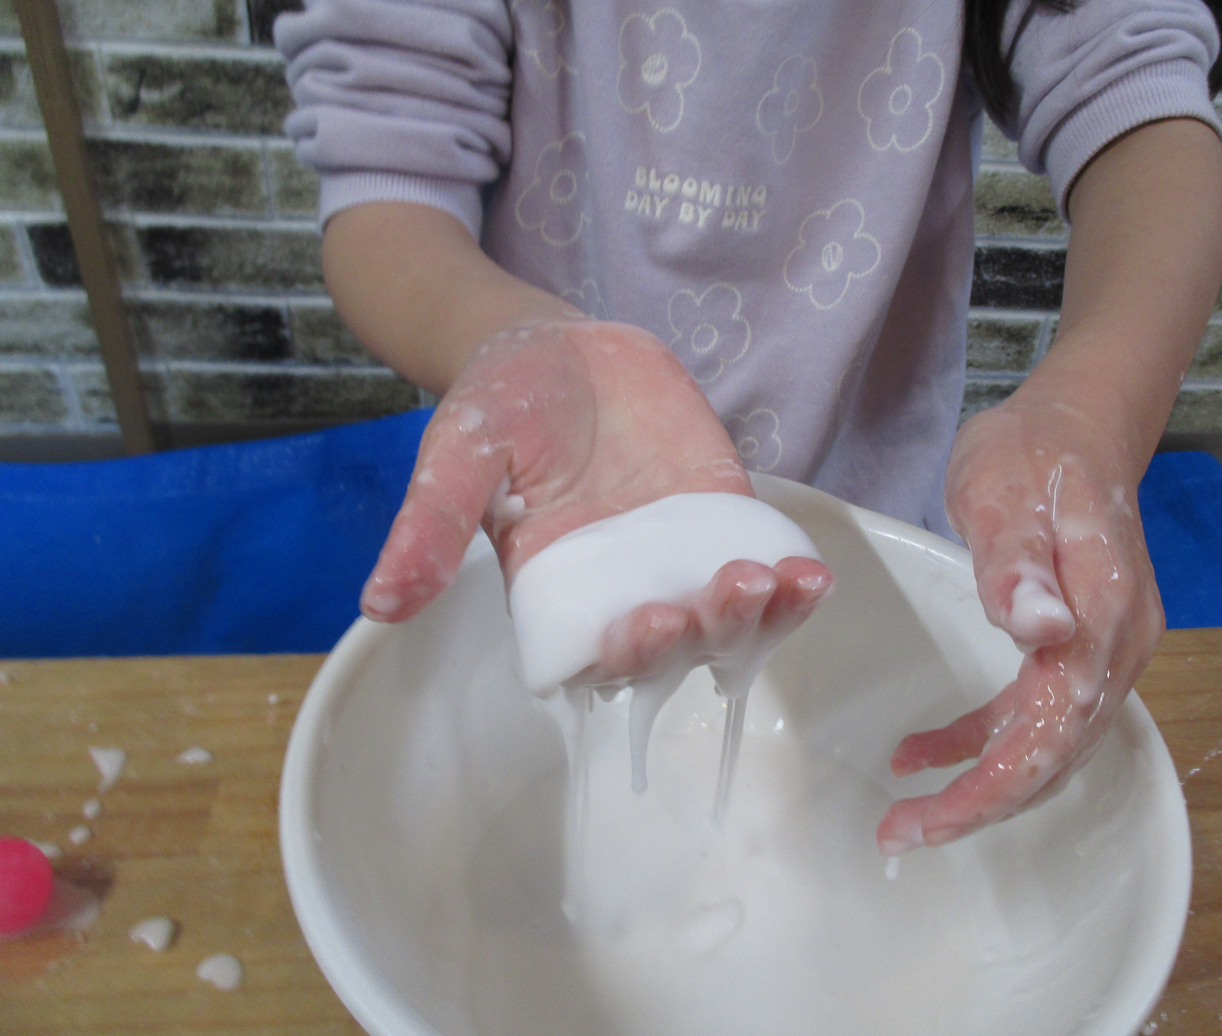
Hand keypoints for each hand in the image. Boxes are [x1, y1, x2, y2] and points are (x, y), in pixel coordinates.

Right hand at [360, 318, 832, 681]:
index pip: (596, 655)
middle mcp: (624, 590)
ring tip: (784, 585)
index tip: (650, 623)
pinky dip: (788, 579)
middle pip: (676, 645)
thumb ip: (429, 528)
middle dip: (705, 631)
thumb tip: (378, 605)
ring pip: (728, 617)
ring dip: (760, 615)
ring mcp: (679, 558)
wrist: (556, 346)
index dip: (628, 655)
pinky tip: (811, 573)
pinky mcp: (721, 519)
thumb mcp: (455, 457)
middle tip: (724, 593)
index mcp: (558, 595)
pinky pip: (760, 563)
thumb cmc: (496, 404)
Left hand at [877, 395, 1163, 850]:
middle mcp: (1115, 647)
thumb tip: (1040, 629)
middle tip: (900, 836)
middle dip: (977, 805)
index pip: (1051, 731)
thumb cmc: (1033, 451)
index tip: (923, 822)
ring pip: (1042, 745)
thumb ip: (1016, 564)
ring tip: (907, 811)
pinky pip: (1029, 715)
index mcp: (1101, 616)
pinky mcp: (1074, 647)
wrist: (1076, 423)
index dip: (988, 788)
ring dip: (978, 784)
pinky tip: (922, 750)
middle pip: (1051, 755)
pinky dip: (978, 741)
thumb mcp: (1004, 492)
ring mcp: (1100, 651)